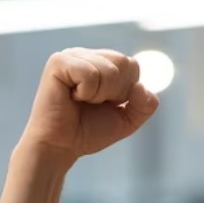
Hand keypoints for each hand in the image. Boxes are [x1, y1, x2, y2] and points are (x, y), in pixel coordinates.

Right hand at [19, 48, 159, 165]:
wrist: (60, 147)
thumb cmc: (88, 131)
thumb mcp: (127, 120)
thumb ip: (145, 105)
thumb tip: (141, 87)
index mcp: (101, 62)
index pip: (132, 65)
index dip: (126, 92)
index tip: (105, 104)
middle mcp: (87, 54)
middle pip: (124, 63)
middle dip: (115, 92)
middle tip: (92, 103)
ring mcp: (71, 56)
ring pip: (109, 70)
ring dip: (99, 95)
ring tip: (81, 101)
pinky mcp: (58, 62)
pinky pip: (90, 74)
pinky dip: (86, 92)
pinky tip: (71, 97)